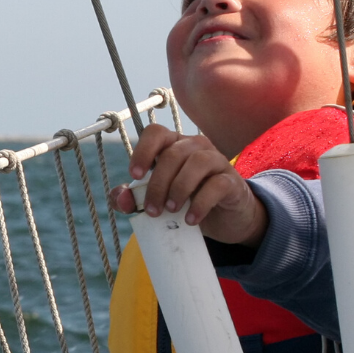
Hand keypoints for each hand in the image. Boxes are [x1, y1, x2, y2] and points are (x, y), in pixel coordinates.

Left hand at [109, 123, 267, 246]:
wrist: (226, 219)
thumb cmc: (189, 202)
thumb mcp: (160, 200)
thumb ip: (136, 197)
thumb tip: (121, 198)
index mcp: (174, 145)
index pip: (156, 133)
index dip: (143, 151)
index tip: (134, 175)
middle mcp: (196, 147)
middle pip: (173, 154)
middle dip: (158, 183)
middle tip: (153, 209)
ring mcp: (217, 161)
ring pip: (197, 162)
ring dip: (180, 188)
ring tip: (172, 210)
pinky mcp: (232, 182)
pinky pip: (217, 184)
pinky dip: (201, 203)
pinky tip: (190, 219)